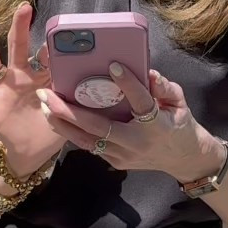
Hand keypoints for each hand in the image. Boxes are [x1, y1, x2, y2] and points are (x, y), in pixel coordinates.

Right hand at [0, 2, 58, 177]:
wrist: (33, 153)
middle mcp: (19, 79)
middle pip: (17, 48)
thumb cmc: (50, 129)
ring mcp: (2, 91)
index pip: (44, 57)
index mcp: (40, 79)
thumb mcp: (64, 111)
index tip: (56, 41)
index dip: (50, 49)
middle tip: (24, 7)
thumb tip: (76, 82)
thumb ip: (68, 97)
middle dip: (19, 28)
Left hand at [38, 58, 224, 184]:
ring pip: (86, 141)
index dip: (128, 84)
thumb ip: (164, 87)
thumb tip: (148, 72)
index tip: (113, 65)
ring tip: (43, 106)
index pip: (141, 102)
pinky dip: (70, 132)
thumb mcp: (180, 103)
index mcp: (156, 124)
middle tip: (48, 94)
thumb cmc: (181, 125)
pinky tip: (55, 119)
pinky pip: (89, 146)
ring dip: (62, 124)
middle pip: (98, 127)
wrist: (184, 159)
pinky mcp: (115, 161)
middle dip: (69, 110)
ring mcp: (123, 155)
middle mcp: (136, 142)